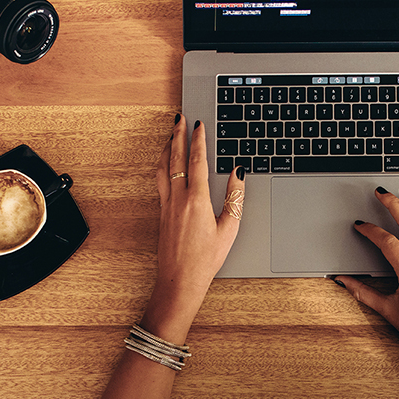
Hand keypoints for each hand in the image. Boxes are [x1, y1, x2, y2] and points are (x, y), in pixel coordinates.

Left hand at [149, 115, 243, 322]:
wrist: (180, 280)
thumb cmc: (206, 259)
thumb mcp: (229, 228)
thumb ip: (235, 197)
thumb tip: (238, 174)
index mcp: (197, 200)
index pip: (196, 161)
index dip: (198, 140)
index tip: (199, 125)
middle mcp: (178, 199)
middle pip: (175, 158)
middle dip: (177, 135)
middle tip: (179, 118)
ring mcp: (167, 205)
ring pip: (163, 168)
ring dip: (167, 148)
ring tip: (170, 134)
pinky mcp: (162, 213)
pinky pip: (160, 180)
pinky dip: (163, 165)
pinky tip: (165, 163)